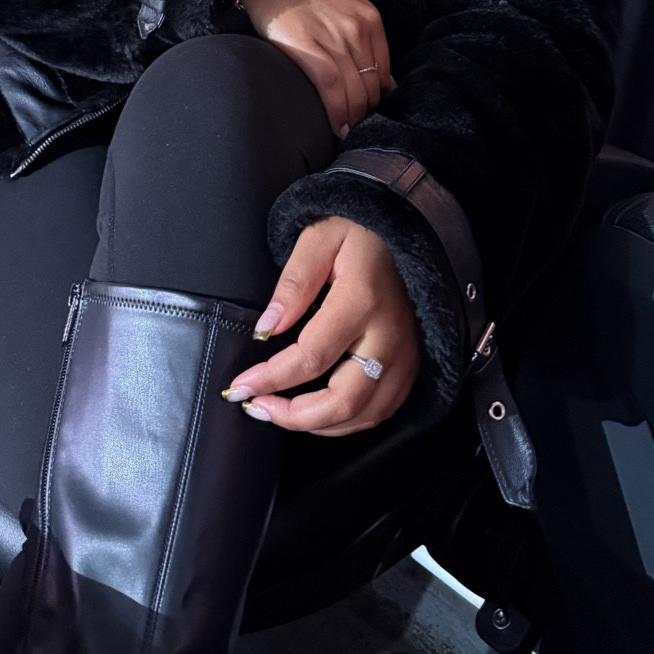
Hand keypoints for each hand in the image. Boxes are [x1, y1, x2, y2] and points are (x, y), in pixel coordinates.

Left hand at [223, 218, 417, 435]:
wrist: (405, 228)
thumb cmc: (358, 230)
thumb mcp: (318, 239)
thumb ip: (293, 284)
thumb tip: (266, 328)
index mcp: (362, 299)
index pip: (312, 357)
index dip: (271, 378)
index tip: (242, 385)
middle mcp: (389, 334)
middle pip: (343, 401)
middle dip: (294, 416)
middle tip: (257, 407)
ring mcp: (405, 353)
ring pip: (364, 415)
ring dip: (318, 424)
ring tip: (281, 413)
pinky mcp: (411, 362)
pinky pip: (383, 410)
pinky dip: (348, 422)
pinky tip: (320, 413)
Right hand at [239, 0, 392, 135]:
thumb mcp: (347, 9)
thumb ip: (366, 41)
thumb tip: (385, 85)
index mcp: (369, 18)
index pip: (385, 72)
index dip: (380, 99)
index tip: (370, 113)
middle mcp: (356, 28)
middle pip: (372, 84)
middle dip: (367, 111)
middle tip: (358, 128)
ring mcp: (332, 37)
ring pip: (355, 90)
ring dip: (354, 118)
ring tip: (348, 133)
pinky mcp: (306, 46)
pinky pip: (331, 88)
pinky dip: (337, 112)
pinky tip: (337, 127)